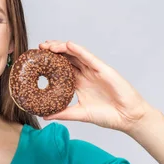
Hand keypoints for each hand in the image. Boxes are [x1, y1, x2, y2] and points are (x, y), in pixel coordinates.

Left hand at [38, 40, 154, 133]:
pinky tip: (68, 45)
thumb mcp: (80, 114)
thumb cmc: (107, 115)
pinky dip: (79, 50)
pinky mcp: (103, 70)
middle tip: (39, 48)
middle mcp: (85, 75)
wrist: (127, 118)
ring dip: (62, 48)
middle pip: (66, 59)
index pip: (61, 70)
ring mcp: (94, 71)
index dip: (49, 64)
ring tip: (49, 45)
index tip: (36, 61)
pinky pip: (89, 57)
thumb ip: (63, 113)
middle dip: (53, 52)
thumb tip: (44, 116)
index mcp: (79, 84)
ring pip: (76, 55)